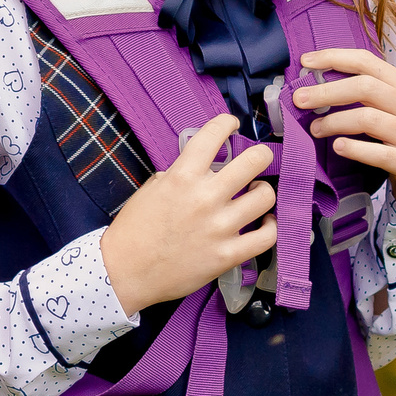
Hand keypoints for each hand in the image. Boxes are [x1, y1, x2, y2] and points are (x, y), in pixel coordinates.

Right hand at [99, 114, 275, 315]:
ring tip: (257, 194)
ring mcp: (219, 227)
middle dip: (261, 155)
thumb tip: (199, 169)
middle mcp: (205, 197)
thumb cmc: (133, 231)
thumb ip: (177, 175)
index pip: (213, 135)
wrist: (124, 272)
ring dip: (264, 191)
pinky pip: (266, 237)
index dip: (227, 123)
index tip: (231, 124)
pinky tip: (265, 222)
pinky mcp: (227, 255)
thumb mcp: (150, 190)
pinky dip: (271, 227)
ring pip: (265, 197)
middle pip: (254, 161)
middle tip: (258, 159)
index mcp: (182, 176)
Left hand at [290, 48, 395, 225]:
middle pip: (365, 87)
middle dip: (327, 91)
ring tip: (315, 128)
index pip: (367, 62)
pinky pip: (381, 153)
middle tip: (299, 100)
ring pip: (368, 118)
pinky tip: (338, 147)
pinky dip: (355, 148)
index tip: (305, 62)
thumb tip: (318, 84)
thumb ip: (368, 97)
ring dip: (335, 121)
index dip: (334, 57)